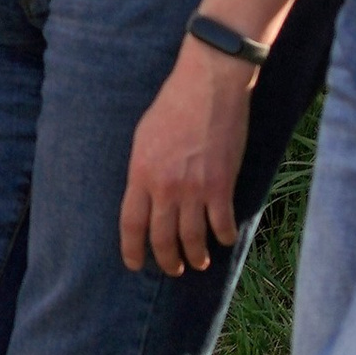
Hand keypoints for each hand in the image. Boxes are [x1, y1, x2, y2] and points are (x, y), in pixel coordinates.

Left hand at [122, 41, 254, 277]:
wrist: (208, 85)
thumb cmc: (174, 104)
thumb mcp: (144, 136)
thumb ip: (142, 170)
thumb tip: (144, 195)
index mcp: (140, 174)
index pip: (131, 225)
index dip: (132, 250)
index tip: (136, 265)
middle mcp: (165, 187)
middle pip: (162, 239)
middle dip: (167, 261)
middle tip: (174, 269)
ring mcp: (194, 189)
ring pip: (193, 239)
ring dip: (196, 256)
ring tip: (199, 261)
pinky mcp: (222, 185)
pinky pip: (222, 224)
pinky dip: (224, 236)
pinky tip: (224, 239)